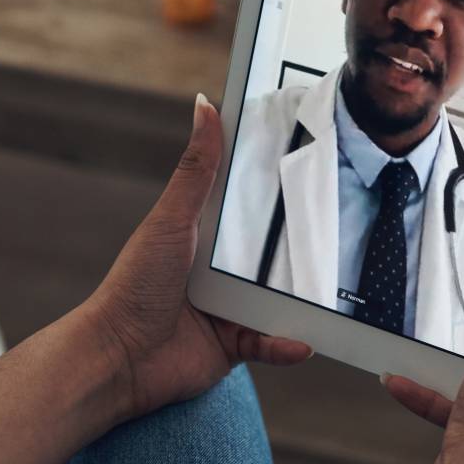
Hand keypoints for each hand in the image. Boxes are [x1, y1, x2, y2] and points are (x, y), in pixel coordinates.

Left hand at [85, 94, 313, 420]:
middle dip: (304, 247)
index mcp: (206, 234)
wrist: (118, 358)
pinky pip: (272, 342)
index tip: (318, 166)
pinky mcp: (235, 344)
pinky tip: (302, 341)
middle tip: (345, 230)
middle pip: (273, 252)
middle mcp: (221, 269)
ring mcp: (230, 307)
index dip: (279, 187)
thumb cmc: (134, 285)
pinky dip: (287, 343)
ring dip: (303, 299)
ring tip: (336, 292)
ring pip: (280, 298)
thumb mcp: (171, 221)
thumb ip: (196, 169)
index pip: (249, 204)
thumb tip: (204, 104)